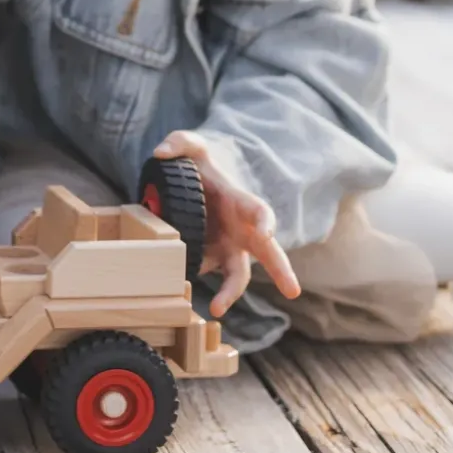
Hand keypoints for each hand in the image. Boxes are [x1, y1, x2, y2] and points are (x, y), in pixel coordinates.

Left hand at [151, 130, 301, 317]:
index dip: (265, 221)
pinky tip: (179, 287)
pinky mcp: (211, 257)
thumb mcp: (190, 146)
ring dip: (231, 293)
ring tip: (216, 309)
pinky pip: (207, 271)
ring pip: (238, 274)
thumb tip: (159, 153)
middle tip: (293, 292)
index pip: (260, 212)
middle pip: (268, 253)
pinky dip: (197, 278)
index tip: (266, 232)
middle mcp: (241, 229)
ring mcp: (228, 246)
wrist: (196, 182)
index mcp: (241, 202)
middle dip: (281, 271)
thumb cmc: (200, 165)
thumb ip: (179, 142)